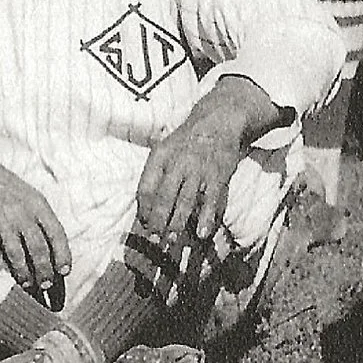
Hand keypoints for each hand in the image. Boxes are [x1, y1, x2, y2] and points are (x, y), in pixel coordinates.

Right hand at [0, 150, 68, 295]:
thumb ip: (41, 221)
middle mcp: (22, 212)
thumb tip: (53, 254)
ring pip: (18, 255)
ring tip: (29, 286)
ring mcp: (2, 219)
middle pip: (38, 248)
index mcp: (38, 204)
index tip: (65, 271)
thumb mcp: (30, 197)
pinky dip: (7, 268)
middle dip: (45, 270)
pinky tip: (12, 276)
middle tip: (47, 284)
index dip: (63, 255)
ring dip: (26, 274)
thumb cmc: (7, 190)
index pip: (56, 233)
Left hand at [136, 80, 271, 243]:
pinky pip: (211, 201)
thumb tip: (145, 207)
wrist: (218, 121)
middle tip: (155, 238)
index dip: (144, 208)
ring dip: (177, 223)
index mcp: (160, 157)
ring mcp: (199, 170)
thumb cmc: (186, 141)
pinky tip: (201, 233)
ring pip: (185, 201)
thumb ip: (155, 175)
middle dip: (158, 220)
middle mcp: (178, 163)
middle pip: (164, 197)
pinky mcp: (218, 176)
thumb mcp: (165, 149)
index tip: (145, 224)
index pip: (146, 187)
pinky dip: (206, 218)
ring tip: (171, 240)